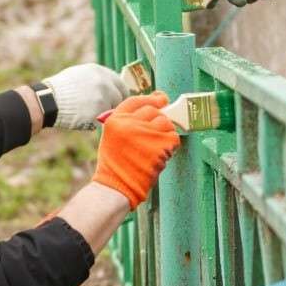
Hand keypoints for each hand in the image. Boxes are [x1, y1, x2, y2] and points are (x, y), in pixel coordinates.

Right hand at [43, 63, 127, 129]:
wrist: (48, 101)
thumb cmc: (59, 90)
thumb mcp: (78, 75)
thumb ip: (95, 79)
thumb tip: (108, 86)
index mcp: (99, 71)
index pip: (120, 84)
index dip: (118, 94)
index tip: (116, 101)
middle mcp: (104, 82)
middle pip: (120, 98)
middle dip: (113, 106)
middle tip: (104, 112)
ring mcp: (104, 97)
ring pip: (112, 110)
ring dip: (103, 114)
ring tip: (86, 113)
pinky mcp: (100, 111)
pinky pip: (103, 120)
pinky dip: (95, 122)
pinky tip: (82, 118)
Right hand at [91, 93, 180, 209]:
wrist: (116, 187)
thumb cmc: (115, 165)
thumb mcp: (112, 136)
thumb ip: (128, 121)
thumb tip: (154, 105)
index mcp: (115, 120)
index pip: (136, 101)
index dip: (150, 99)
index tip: (160, 99)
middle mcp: (130, 123)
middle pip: (153, 110)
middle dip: (158, 119)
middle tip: (156, 132)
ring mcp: (145, 134)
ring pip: (165, 122)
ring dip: (165, 132)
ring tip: (157, 146)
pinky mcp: (159, 146)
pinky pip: (173, 137)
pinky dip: (171, 145)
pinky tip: (162, 153)